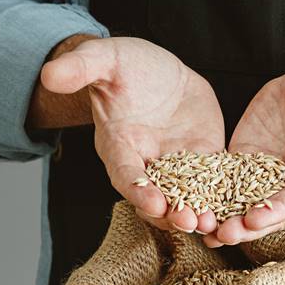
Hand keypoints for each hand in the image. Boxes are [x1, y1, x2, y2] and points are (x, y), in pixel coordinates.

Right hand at [41, 37, 223, 232]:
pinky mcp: (202, 159)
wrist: (155, 70)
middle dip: (172, 213)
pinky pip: (213, 184)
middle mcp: (146, 164)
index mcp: (119, 147)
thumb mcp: (104, 59)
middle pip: (156, 198)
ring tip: (213, 225)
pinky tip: (236, 212)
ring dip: (198, 213)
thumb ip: (80, 67)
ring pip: (185, 198)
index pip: (126, 175)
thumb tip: (49, 73)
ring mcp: (176, 166)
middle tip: (190, 223)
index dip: (139, 191)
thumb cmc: (124, 66)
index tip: (154, 204)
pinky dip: (222, 199)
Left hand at [205, 56, 284, 246]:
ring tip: (199, 228)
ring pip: (242, 203)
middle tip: (222, 233)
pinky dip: (209, 196)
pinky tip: (186, 206)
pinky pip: (224, 183)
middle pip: (268, 209)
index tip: (258, 218)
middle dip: (246, 223)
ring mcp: (267, 174)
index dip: (280, 208)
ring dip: (223, 218)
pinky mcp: (245, 162)